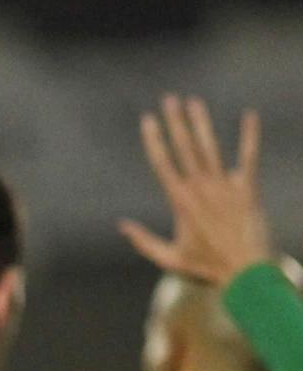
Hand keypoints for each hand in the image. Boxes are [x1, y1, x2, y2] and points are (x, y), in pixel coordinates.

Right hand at [120, 94, 270, 284]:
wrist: (244, 271)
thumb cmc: (206, 267)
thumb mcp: (168, 258)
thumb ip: (143, 241)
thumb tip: (121, 225)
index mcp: (180, 200)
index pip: (162, 162)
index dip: (154, 139)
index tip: (148, 120)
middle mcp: (201, 188)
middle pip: (185, 147)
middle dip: (175, 121)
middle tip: (169, 99)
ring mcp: (225, 187)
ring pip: (210, 148)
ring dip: (201, 124)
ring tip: (194, 103)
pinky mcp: (248, 189)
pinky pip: (249, 157)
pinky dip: (250, 136)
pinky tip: (249, 116)